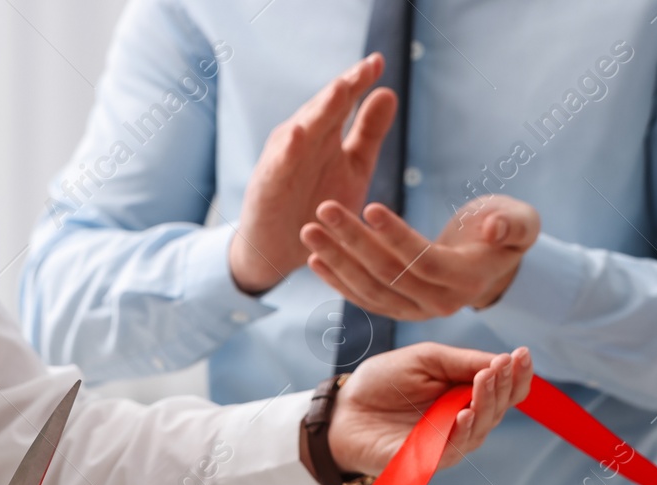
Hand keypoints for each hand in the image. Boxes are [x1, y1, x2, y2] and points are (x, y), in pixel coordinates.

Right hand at [229, 53, 397, 294]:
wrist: (278, 250)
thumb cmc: (315, 205)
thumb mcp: (352, 167)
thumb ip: (369, 132)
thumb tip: (388, 91)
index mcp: (324, 134)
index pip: (343, 101)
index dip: (360, 81)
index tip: (380, 62)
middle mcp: (302, 141)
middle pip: (324, 109)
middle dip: (344, 88)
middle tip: (366, 68)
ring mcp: (283, 162)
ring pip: (303, 131)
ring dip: (319, 111)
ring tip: (340, 90)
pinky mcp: (268, 188)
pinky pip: (278, 167)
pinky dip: (287, 151)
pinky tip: (297, 135)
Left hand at [301, 195, 540, 319]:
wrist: (491, 260)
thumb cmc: (505, 229)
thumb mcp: (521, 221)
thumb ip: (513, 224)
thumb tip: (495, 228)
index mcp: (466, 281)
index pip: (424, 261)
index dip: (397, 237)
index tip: (370, 206)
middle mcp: (438, 304)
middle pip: (389, 274)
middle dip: (354, 241)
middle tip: (324, 209)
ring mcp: (414, 310)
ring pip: (370, 288)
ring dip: (337, 259)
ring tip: (310, 229)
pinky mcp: (397, 308)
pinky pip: (363, 298)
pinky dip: (337, 279)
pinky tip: (314, 258)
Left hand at [328, 345, 532, 474]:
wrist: (343, 411)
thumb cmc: (382, 383)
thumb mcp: (426, 359)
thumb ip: (462, 361)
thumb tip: (503, 360)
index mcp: (465, 394)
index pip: (503, 388)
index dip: (517, 374)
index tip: (522, 355)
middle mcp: (462, 420)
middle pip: (498, 408)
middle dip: (503, 385)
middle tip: (501, 365)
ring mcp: (447, 442)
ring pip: (481, 428)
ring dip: (487, 403)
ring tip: (486, 380)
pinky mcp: (427, 460)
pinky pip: (453, 449)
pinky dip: (463, 431)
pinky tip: (466, 412)